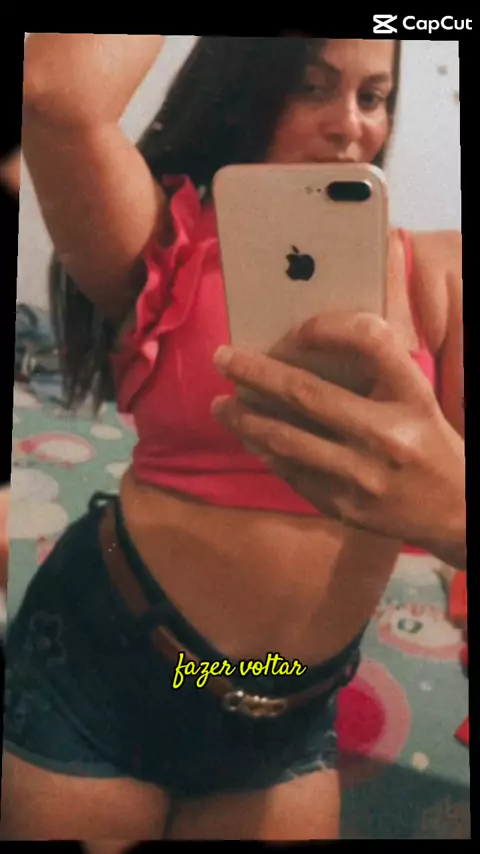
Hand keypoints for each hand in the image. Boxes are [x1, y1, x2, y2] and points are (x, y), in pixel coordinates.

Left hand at [212, 313, 465, 566]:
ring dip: (246, 419)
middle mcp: (386, 434)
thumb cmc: (430, 441)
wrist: (455, 511)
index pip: (368, 343)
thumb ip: (379, 368)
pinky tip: (248, 437)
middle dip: (254, 373)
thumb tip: (311, 340)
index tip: (294, 331)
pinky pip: (291, 472)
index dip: (328, 329)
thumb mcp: (417, 396)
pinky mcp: (345, 507)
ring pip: (287, 440)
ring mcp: (362, 475)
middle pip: (306, 394)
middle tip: (221, 358)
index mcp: (411, 396)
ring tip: (221, 405)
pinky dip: (265, 451)